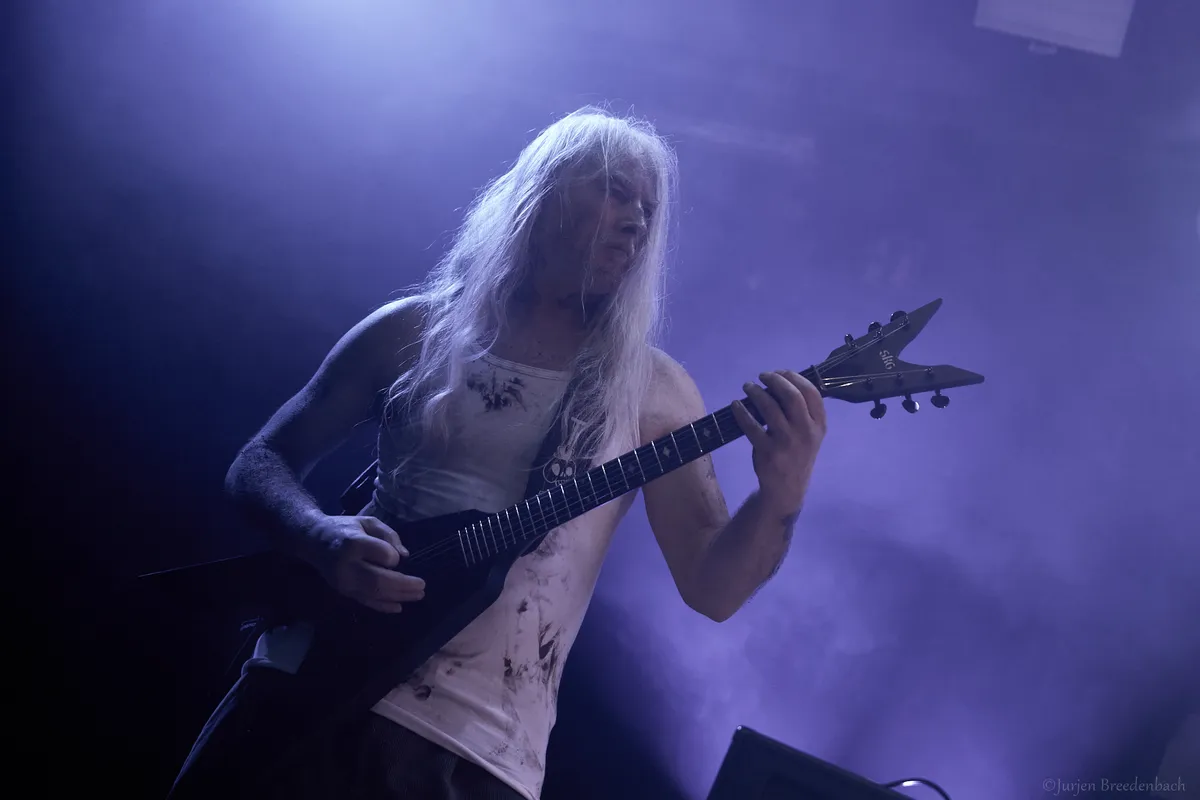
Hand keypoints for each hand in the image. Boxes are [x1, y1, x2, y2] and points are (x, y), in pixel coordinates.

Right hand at [308, 515, 425, 612]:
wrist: (313, 541)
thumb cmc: (345, 528)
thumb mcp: (368, 522)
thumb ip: (388, 535)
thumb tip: (404, 556)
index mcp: (353, 543)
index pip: (382, 555)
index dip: (394, 557)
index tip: (396, 556)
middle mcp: (347, 565)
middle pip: (379, 581)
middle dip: (404, 585)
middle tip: (422, 586)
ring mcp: (343, 582)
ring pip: (374, 594)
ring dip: (399, 596)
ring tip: (418, 595)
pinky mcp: (343, 591)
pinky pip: (365, 602)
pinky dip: (383, 606)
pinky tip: (398, 607)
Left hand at [731, 370, 826, 514]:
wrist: (787, 487)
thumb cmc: (798, 453)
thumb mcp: (811, 434)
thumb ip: (803, 411)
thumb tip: (781, 381)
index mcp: (819, 424)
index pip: (811, 392)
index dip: (794, 377)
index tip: (780, 372)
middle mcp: (806, 432)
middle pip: (791, 396)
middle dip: (775, 380)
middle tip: (762, 376)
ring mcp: (787, 442)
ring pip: (770, 408)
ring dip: (756, 392)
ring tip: (748, 387)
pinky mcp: (768, 451)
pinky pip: (751, 425)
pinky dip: (741, 412)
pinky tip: (736, 405)